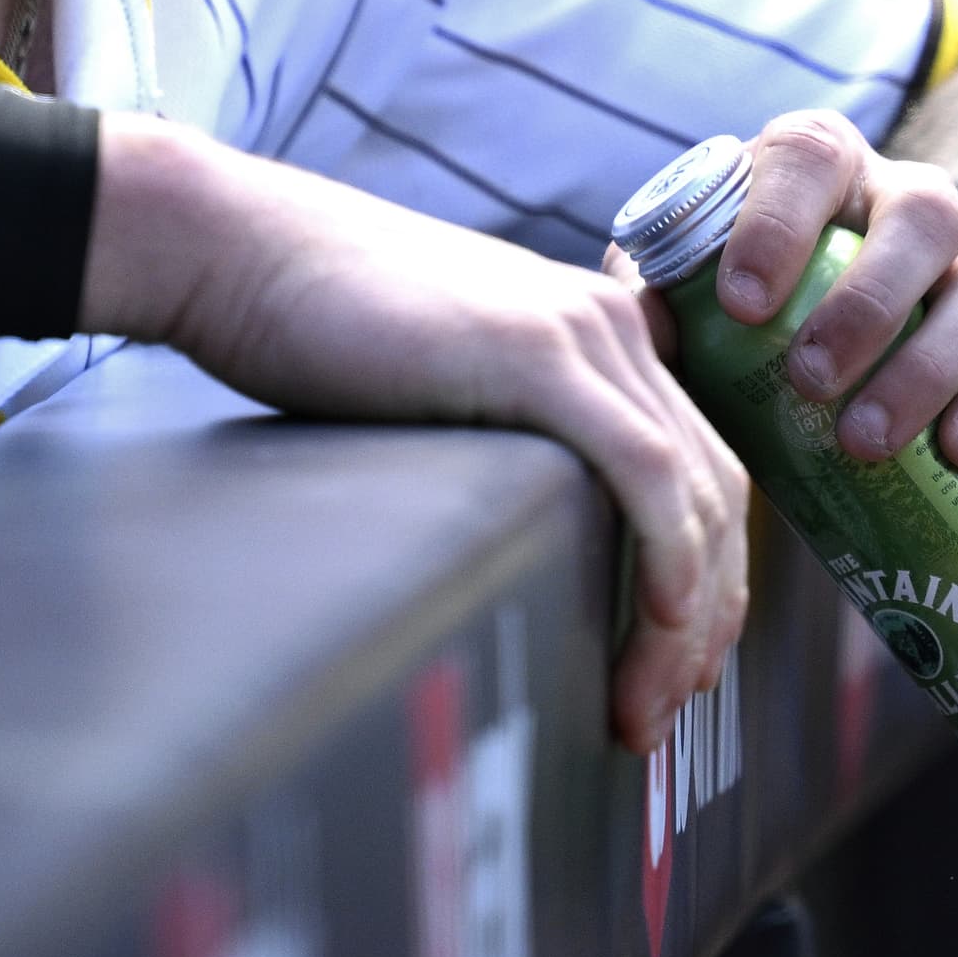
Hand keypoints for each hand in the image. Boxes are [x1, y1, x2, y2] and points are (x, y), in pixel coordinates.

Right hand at [81, 115, 750, 751]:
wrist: (241, 249)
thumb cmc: (312, 322)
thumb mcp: (444, 378)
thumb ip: (502, 432)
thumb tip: (519, 540)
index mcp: (595, 331)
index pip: (698, 470)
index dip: (706, 584)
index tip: (669, 671)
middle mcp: (610, 325)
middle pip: (716, 491)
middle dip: (707, 621)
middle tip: (664, 707)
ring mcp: (581, 333)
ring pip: (693, 492)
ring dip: (686, 618)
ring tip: (646, 700)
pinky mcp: (537, 353)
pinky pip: (644, 471)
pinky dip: (667, 557)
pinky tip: (658, 623)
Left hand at [675, 110, 957, 474]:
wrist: (834, 344)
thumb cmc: (743, 306)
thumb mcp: (691, 287)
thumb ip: (656, 292)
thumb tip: (638, 322)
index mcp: (821, 165)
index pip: (811, 156)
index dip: (780, 222)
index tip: (740, 305)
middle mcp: (908, 201)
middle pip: (923, 216)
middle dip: (868, 304)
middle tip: (808, 383)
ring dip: (929, 367)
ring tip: (865, 441)